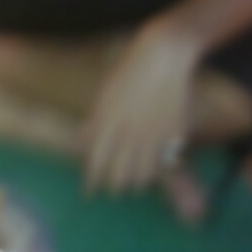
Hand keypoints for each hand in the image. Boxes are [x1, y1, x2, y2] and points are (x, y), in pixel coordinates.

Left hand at [83, 27, 197, 195]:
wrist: (162, 58)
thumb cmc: (127, 73)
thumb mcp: (104, 95)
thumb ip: (93, 123)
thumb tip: (78, 144)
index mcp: (108, 122)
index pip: (96, 162)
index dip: (91, 182)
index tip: (88, 194)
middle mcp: (130, 131)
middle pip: (120, 174)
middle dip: (113, 186)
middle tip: (111, 190)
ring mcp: (153, 134)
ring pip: (143, 174)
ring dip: (134, 184)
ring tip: (129, 186)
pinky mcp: (174, 133)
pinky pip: (163, 164)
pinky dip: (154, 172)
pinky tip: (149, 173)